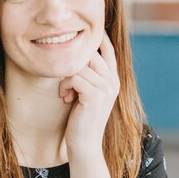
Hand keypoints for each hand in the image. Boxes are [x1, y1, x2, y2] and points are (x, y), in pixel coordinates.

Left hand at [59, 32, 119, 158]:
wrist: (84, 143)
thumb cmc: (81, 117)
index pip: (108, 49)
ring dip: (65, 78)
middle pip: (90, 54)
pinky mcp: (95, 95)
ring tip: (65, 93)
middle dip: (72, 64)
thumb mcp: (86, 93)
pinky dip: (65, 86)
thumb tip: (76, 55)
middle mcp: (113, 81)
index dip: (96, 38)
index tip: (81, 34)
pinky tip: (65, 97)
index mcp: (113, 79)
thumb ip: (87, 75)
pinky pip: (74, 77)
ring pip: (79, 66)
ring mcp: (106, 88)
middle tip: (66, 84)